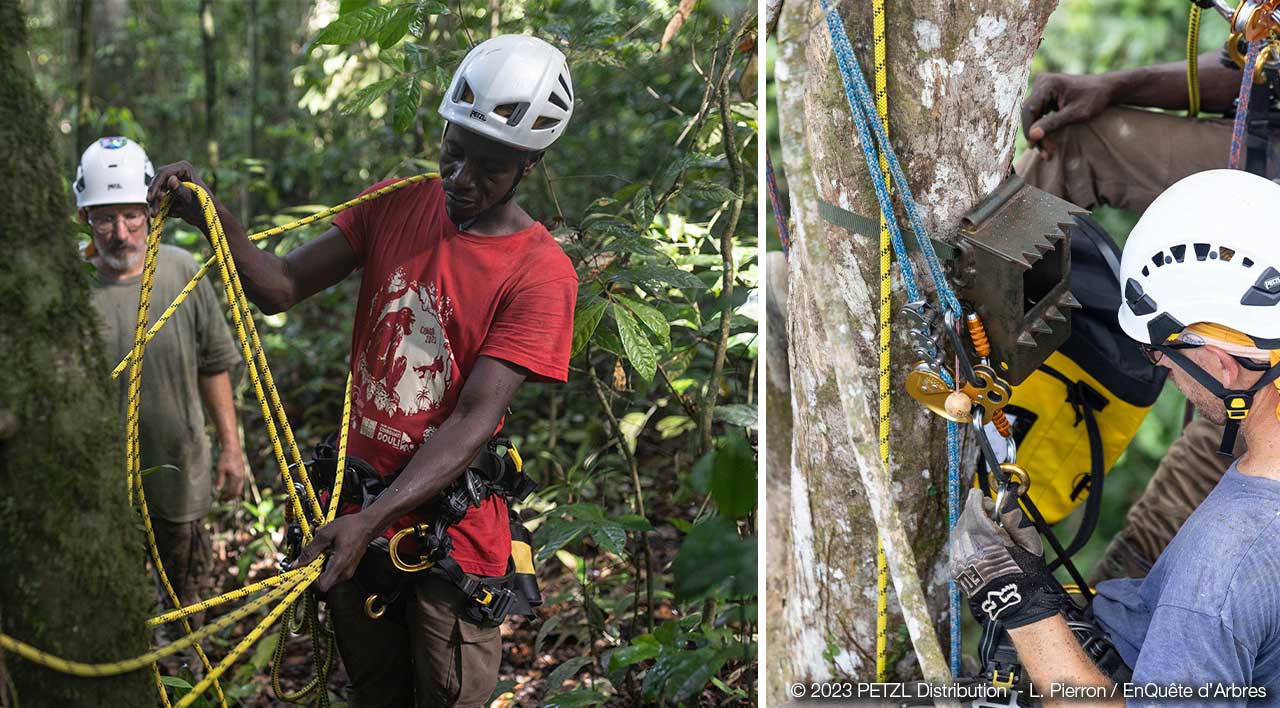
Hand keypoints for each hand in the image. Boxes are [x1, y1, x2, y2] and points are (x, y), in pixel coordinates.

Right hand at [147, 161, 213, 229]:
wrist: (208, 218)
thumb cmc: (205, 207)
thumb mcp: (192, 199)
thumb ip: (181, 190)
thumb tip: (171, 179)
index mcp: (184, 169)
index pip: (163, 173)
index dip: (155, 185)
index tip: (151, 198)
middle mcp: (176, 173)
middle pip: (157, 182)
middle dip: (153, 197)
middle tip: (152, 211)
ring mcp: (171, 183)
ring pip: (156, 191)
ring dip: (154, 204)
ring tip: (154, 215)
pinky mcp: (168, 192)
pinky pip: (158, 199)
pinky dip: (159, 207)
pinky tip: (169, 215)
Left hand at [214, 446, 244, 500]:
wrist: (232, 447)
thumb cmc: (225, 457)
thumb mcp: (220, 469)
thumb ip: (219, 480)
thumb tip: (218, 490)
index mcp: (237, 477)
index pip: (232, 492)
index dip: (226, 497)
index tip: (219, 500)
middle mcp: (241, 477)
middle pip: (237, 492)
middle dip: (230, 497)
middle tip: (222, 500)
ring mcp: (242, 474)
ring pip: (239, 487)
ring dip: (232, 492)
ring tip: (224, 495)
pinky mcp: (241, 471)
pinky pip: (239, 483)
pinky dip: (234, 487)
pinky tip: (228, 486)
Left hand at [295, 513, 374, 591]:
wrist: (367, 525)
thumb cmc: (350, 527)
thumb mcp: (326, 534)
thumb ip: (310, 550)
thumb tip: (297, 563)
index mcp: (340, 564)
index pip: (322, 586)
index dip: (310, 579)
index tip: (306, 568)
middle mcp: (345, 572)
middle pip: (323, 582)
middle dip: (314, 571)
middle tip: (313, 556)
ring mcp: (348, 572)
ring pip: (327, 578)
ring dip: (320, 568)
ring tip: (323, 552)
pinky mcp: (348, 570)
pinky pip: (333, 573)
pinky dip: (327, 565)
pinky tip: (329, 552)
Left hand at [949, 488, 1063, 627]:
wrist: (1015, 604)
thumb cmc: (1028, 572)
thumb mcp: (1030, 543)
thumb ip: (1015, 518)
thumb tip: (1004, 498)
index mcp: (990, 543)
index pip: (974, 512)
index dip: (976, 500)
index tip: (979, 493)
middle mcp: (971, 551)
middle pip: (965, 520)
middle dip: (974, 511)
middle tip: (988, 512)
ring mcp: (960, 562)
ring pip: (958, 532)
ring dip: (968, 524)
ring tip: (984, 528)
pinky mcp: (955, 570)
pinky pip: (955, 545)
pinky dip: (963, 538)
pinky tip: (977, 541)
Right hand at [1021, 73, 1115, 159]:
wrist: (1106, 89)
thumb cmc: (1094, 99)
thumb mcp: (1075, 114)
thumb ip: (1053, 124)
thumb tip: (1032, 136)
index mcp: (1047, 84)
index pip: (1029, 110)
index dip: (1029, 130)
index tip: (1036, 147)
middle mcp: (1041, 83)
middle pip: (1029, 114)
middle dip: (1036, 135)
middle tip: (1046, 154)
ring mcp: (1042, 89)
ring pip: (1032, 117)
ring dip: (1038, 135)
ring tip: (1047, 152)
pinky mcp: (1045, 96)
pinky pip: (1038, 115)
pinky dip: (1043, 129)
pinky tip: (1048, 142)